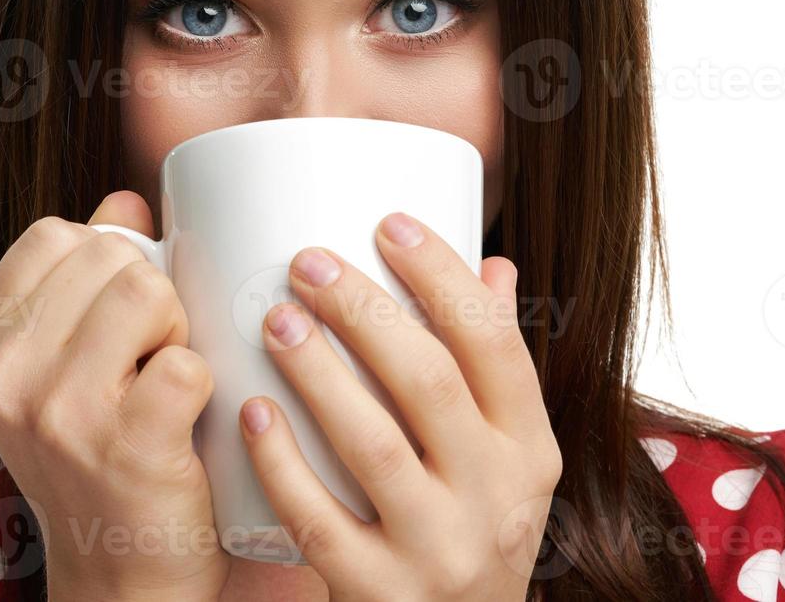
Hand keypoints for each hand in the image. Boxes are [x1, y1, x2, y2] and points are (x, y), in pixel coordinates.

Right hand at [0, 192, 229, 601]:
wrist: (120, 579)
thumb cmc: (101, 461)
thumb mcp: (64, 370)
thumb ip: (84, 281)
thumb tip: (125, 199)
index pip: (57, 236)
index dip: (107, 264)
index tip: (114, 322)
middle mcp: (6, 377)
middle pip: (111, 256)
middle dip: (148, 296)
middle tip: (147, 360)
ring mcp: (60, 412)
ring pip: (149, 292)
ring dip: (177, 332)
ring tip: (165, 383)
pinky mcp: (125, 444)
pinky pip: (188, 360)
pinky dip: (203, 383)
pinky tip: (185, 420)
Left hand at [237, 211, 562, 601]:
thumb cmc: (470, 531)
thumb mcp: (508, 460)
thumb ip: (496, 370)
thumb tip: (495, 266)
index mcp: (530, 451)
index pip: (496, 346)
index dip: (443, 277)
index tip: (388, 221)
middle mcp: (495, 499)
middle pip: (430, 383)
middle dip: (365, 312)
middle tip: (308, 261)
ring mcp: (438, 551)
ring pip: (373, 446)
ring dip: (319, 373)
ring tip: (276, 318)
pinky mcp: (380, 593)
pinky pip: (320, 522)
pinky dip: (284, 464)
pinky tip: (254, 411)